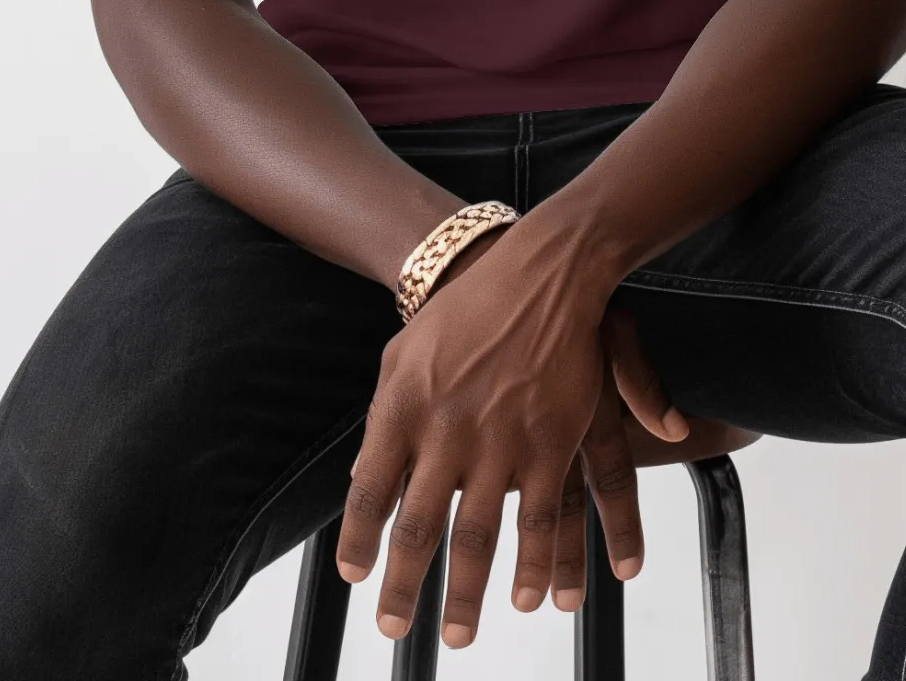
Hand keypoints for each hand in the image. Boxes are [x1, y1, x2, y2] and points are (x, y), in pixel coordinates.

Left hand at [336, 225, 687, 649]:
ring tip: (458, 635)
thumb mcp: (404, 354)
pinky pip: (541, 517)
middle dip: (404, 586)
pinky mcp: (551, 440)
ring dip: (467, 592)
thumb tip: (359, 478)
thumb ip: (383, 418)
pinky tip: (536, 596)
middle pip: (417, 525)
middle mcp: (446, 427)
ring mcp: (500, 438)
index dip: (358, 540)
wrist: (540, 271)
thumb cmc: (464, 311)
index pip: (369, 488)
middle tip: (393, 630)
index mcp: (402, 404)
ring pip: (478, 533)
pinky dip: (540, 564)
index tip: (354, 579)